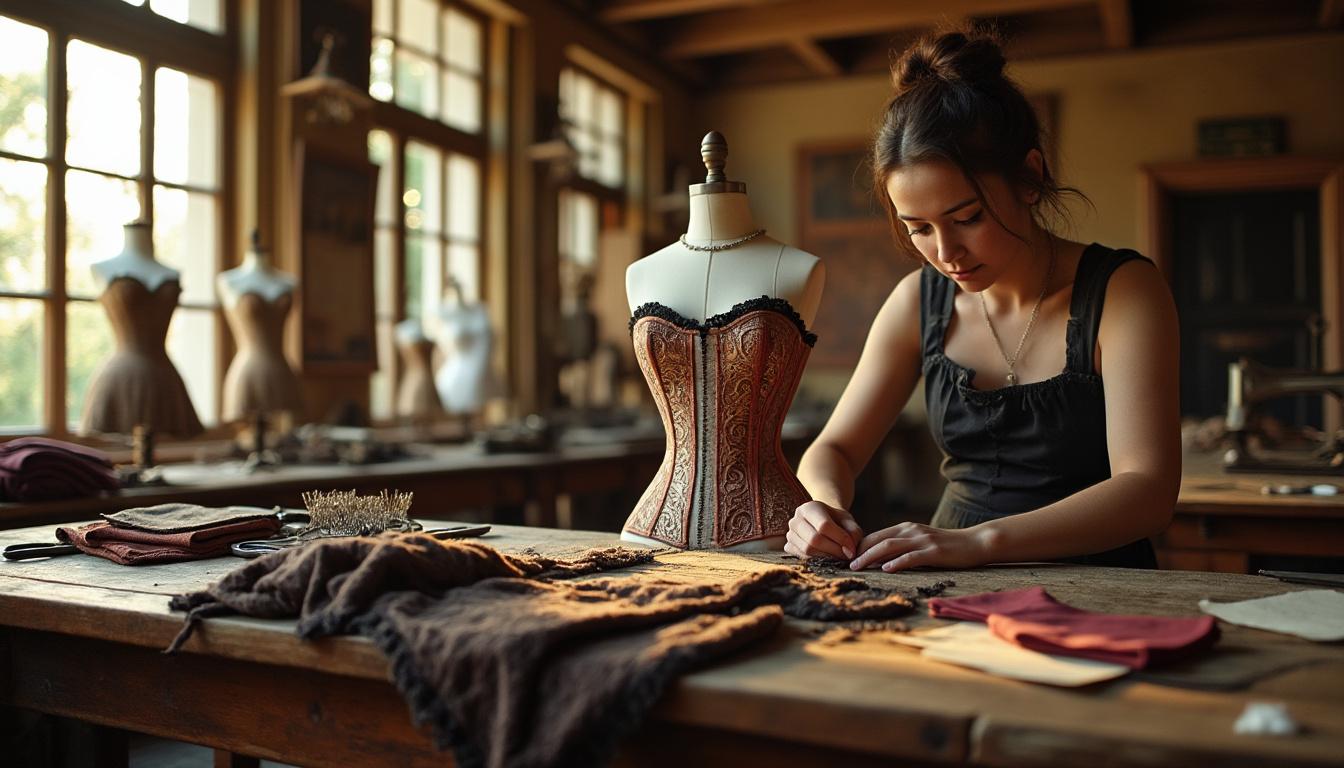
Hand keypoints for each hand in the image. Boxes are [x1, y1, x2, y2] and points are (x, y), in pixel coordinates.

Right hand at [784, 501, 863, 559]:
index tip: (852, 548)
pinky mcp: (788, 546)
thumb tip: (849, 551)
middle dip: (834, 551)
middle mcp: (795, 519)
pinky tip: (827, 558)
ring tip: (838, 557)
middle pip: (814, 539)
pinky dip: (817, 561)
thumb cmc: (836, 521)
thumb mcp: (848, 521)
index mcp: (809, 507)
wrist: (822, 522)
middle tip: (846, 556)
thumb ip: (853, 532)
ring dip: (827, 558)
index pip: (824, 525)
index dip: (840, 539)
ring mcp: (790, 534)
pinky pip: (802, 558)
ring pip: (807, 551)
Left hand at [848, 522, 991, 571]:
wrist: (974, 542)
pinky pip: (912, 556)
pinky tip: (886, 569)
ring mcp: (922, 540)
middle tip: (845, 564)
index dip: (859, 546)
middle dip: (859, 552)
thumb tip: (880, 560)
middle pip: (878, 539)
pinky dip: (897, 562)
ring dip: (871, 557)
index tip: (846, 558)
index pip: (876, 536)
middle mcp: (911, 531)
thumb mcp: (920, 542)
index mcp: (906, 528)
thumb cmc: (946, 546)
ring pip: (890, 546)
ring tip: (857, 567)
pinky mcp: (934, 551)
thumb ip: (902, 546)